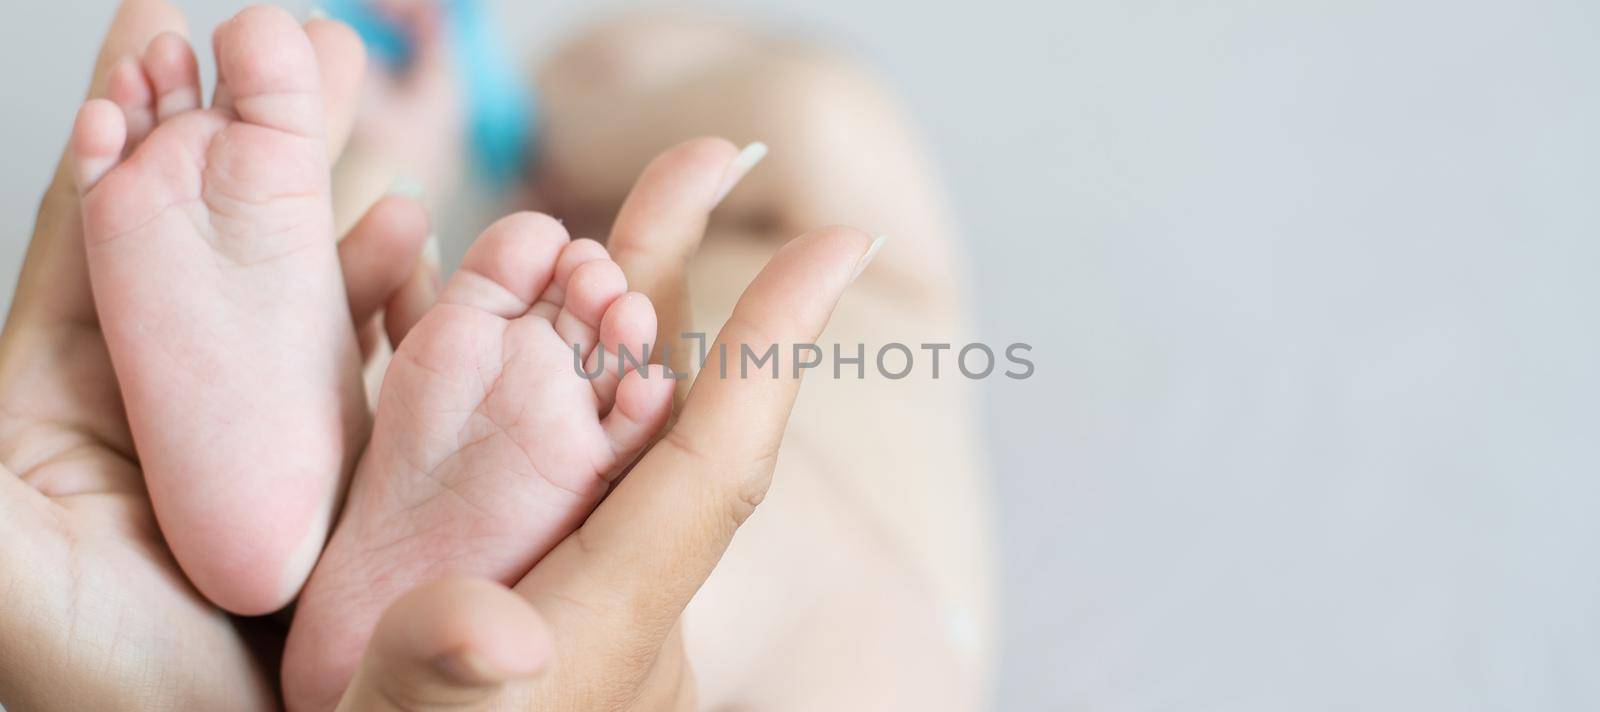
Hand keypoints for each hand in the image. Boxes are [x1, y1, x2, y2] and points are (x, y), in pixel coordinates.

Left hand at [0, 2, 430, 707]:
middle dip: (235, 121)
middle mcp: (165, 414)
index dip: (122, 124)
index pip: (93, 236)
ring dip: (321, 183)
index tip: (156, 24)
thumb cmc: (113, 699)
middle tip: (278, 30)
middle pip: (201, 232)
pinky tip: (412, 236)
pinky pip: (370, 360)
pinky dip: (392, 292)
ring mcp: (263, 441)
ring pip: (292, 283)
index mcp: (64, 412)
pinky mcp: (347, 481)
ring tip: (344, 93)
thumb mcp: (8, 562)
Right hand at [336, 139, 880, 709]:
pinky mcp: (544, 586)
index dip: (774, 351)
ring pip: (613, 421)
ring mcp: (584, 584)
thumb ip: (449, 687)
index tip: (839, 249)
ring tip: (603, 225)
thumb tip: (492, 630)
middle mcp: (617, 588)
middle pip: (669, 409)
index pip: (713, 463)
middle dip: (679, 281)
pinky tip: (525, 328)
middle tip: (700, 161)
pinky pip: (563, 456)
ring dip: (613, 315)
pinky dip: (548, 376)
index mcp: (610, 618)